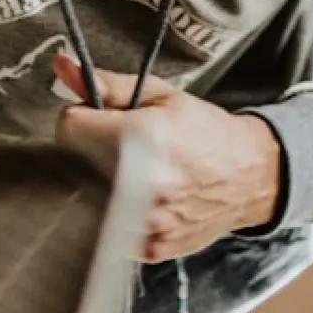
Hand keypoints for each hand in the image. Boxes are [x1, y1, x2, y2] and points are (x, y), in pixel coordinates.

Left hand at [53, 56, 283, 262]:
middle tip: (122, 149)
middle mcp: (141, 183)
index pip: (68, 128)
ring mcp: (146, 221)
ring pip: (88, 199)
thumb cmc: (207, 133)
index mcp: (141, 137)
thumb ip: (107, 85)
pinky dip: (119, 214)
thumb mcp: (161, 96)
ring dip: (102, 186)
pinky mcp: (149, 247)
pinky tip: (143, 200)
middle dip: (91, 153)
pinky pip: (109, 229)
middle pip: (75, 165)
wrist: (249, 176)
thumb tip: (63, 65)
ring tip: (134, 175)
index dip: (83, 119)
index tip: (99, 122)